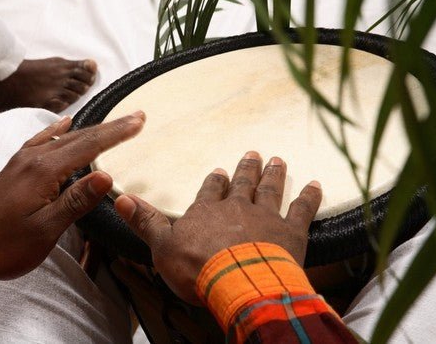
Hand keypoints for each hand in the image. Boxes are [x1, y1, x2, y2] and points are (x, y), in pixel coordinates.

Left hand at [0, 111, 144, 279]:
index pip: (89, 145)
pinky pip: (43, 140)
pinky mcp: (16, 167)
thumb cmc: (6, 244)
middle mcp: (34, 158)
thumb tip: (107, 176)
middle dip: (110, 127)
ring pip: (64, 137)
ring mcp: (23, 160)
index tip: (140, 121)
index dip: (117, 133)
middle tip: (137, 117)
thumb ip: (76, 201)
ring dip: (91, 129)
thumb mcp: (45, 229)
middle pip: (80, 136)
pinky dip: (59, 130)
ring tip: (112, 122)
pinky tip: (65, 123)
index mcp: (44, 171)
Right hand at [115, 151, 321, 304]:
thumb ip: (145, 221)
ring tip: (277, 160)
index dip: (215, 182)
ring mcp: (266, 217)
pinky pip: (302, 209)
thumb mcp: (161, 246)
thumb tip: (120, 199)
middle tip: (254, 153)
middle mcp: (237, 208)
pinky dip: (309, 196)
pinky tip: (315, 185)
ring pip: (269, 190)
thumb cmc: (198, 267)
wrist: (238, 281)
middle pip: (243, 184)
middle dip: (247, 169)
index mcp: (207, 212)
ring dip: (273, 175)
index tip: (220, 172)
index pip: (210, 192)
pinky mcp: (290, 232)